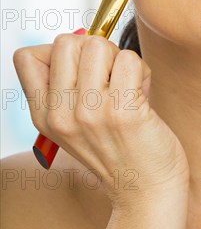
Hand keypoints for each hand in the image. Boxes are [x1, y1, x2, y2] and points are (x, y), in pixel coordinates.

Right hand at [13, 34, 189, 207]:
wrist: (146, 191)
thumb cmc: (118, 148)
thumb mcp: (75, 124)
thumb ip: (66, 85)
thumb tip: (79, 38)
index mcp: (44, 116)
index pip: (26, 57)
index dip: (58, 53)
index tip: (81, 72)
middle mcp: (61, 115)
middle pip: (67, 42)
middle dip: (95, 49)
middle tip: (111, 77)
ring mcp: (91, 113)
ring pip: (98, 45)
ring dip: (120, 60)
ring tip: (128, 87)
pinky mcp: (123, 113)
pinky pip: (129, 60)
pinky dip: (141, 71)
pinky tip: (143, 95)